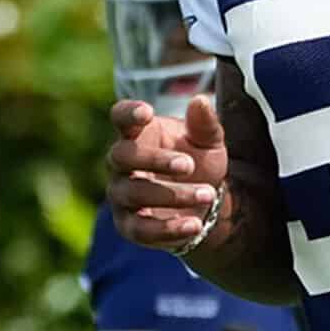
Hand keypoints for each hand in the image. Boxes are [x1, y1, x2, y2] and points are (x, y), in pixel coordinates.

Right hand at [107, 96, 229, 250]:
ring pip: (134, 193)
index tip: (147, 112)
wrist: (205, 203)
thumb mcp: (209, 142)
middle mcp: (121, 164)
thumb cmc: (199, 162)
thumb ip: (204, 123)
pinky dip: (168, 229)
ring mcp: (121, 195)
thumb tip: (200, 101)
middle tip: (189, 165)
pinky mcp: (129, 226)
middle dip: (155, 160)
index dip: (128, 113)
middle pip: (122, 156)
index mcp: (137, 134)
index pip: (120, 117)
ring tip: (207, 194)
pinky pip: (141, 229)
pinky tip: (194, 225)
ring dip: (172, 195)